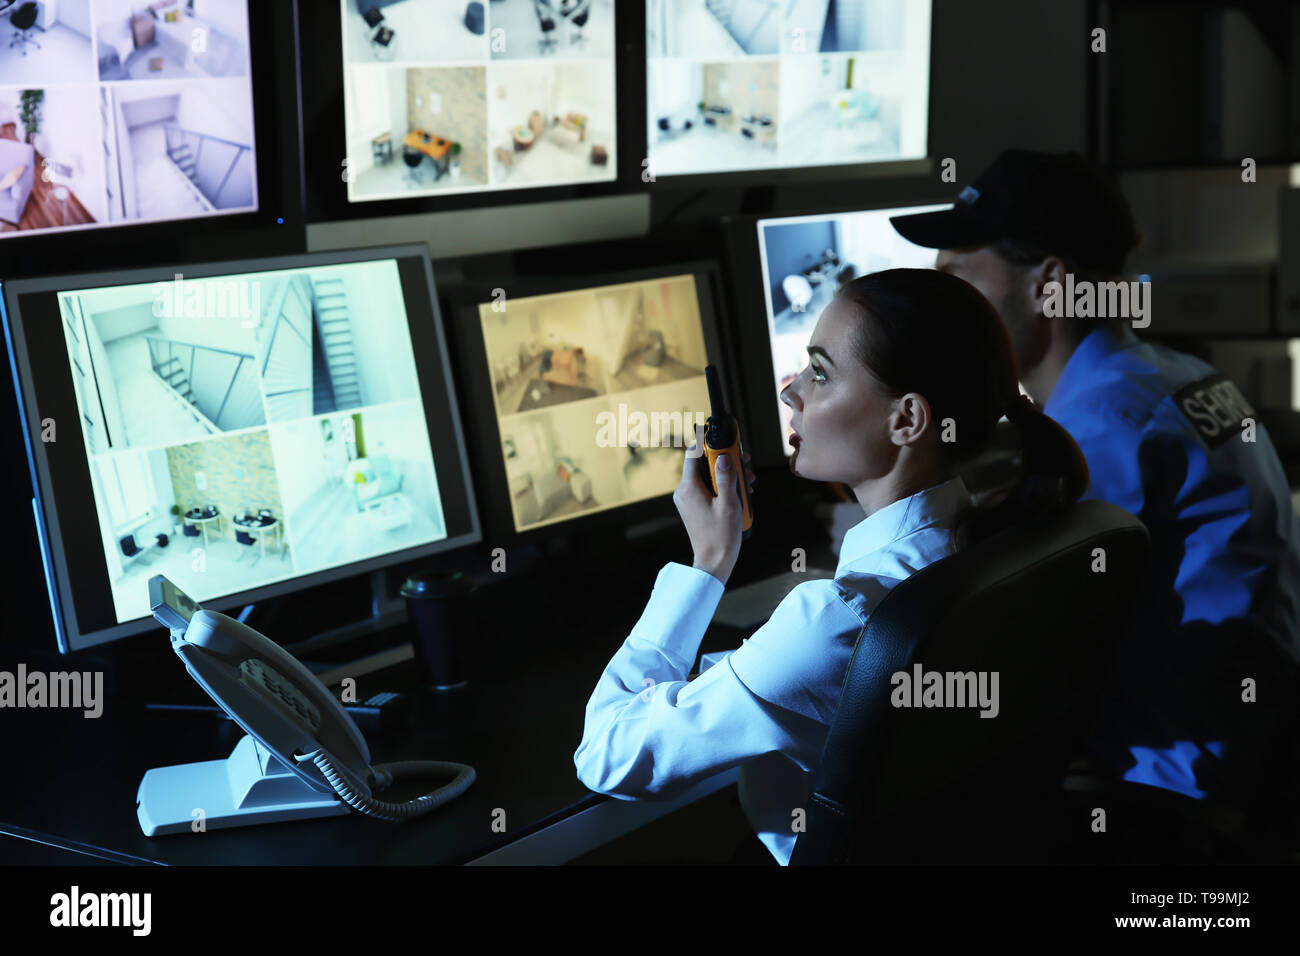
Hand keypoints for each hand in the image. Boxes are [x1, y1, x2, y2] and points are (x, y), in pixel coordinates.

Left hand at [673, 423, 755, 585]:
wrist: (713, 563)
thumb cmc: (721, 537)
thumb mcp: (729, 504)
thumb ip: (726, 477)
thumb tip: (723, 456)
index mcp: (689, 488)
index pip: (693, 453)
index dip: (708, 442)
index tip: (724, 438)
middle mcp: (684, 492)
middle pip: (703, 464)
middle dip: (725, 461)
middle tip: (745, 464)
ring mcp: (688, 500)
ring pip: (707, 476)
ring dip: (727, 475)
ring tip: (748, 483)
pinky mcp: (694, 507)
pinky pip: (708, 488)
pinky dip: (722, 486)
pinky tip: (740, 493)